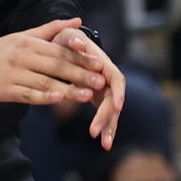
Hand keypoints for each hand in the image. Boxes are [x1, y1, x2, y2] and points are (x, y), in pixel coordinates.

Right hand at [0, 18, 104, 104]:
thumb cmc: (0, 50)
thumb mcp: (23, 35)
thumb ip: (51, 29)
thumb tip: (77, 21)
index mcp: (28, 43)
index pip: (59, 50)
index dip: (81, 57)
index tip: (100, 63)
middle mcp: (22, 57)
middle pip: (56, 66)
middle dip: (80, 74)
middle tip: (100, 81)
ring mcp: (13, 74)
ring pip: (45, 82)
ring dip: (68, 89)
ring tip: (87, 95)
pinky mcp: (6, 91)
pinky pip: (28, 95)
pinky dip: (45, 97)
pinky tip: (59, 99)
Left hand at [52, 26, 124, 148]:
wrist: (62, 47)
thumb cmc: (65, 40)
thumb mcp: (66, 35)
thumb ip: (72, 38)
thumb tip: (79, 43)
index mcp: (102, 63)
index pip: (116, 78)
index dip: (118, 92)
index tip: (117, 106)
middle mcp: (107, 77)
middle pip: (114, 98)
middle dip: (107, 116)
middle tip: (95, 132)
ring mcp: (103, 89)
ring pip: (111, 111)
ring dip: (109, 127)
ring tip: (105, 144)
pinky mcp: (97, 98)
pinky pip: (103, 115)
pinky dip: (104, 127)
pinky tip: (103, 143)